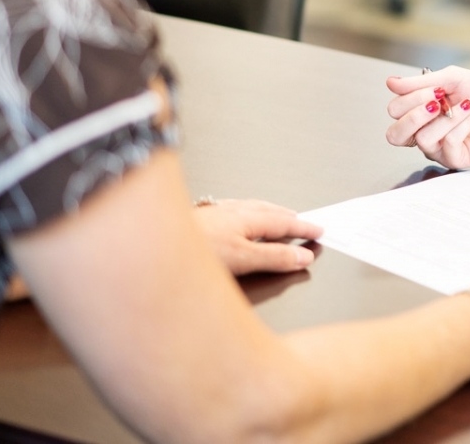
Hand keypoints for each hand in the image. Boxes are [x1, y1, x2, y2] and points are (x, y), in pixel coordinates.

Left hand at [193, 198, 323, 275]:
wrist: (150, 246)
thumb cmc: (194, 251)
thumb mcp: (243, 260)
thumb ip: (275, 258)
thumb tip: (303, 256)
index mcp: (247, 218)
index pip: (283, 222)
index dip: (303, 227)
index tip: (319, 230)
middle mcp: (232, 211)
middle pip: (268, 210)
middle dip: (288, 217)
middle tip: (304, 222)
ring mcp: (214, 212)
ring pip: (249, 208)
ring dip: (268, 213)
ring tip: (277, 218)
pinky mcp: (199, 218)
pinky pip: (233, 210)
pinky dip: (247, 214)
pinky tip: (237, 219)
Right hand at [385, 66, 469, 169]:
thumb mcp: (453, 78)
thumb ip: (421, 82)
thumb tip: (390, 82)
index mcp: (419, 111)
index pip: (395, 110)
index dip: (411, 98)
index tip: (437, 88)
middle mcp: (424, 132)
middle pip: (395, 135)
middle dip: (415, 114)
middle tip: (439, 101)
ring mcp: (439, 148)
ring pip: (423, 139)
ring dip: (448, 117)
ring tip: (469, 104)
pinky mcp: (456, 159)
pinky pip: (447, 145)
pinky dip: (463, 125)